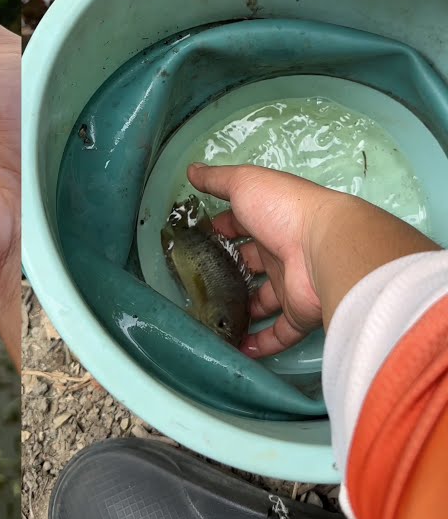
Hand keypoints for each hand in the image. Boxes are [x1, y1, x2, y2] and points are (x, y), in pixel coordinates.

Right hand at [188, 163, 437, 356]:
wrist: (326, 247)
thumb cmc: (283, 210)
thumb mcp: (245, 184)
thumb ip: (218, 180)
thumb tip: (192, 170)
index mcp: (269, 222)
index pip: (241, 227)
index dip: (220, 232)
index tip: (196, 243)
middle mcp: (282, 253)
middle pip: (251, 266)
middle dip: (228, 273)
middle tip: (199, 286)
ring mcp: (291, 285)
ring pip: (263, 301)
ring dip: (242, 310)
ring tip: (213, 319)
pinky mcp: (300, 314)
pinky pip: (280, 332)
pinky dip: (260, 343)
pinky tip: (238, 348)